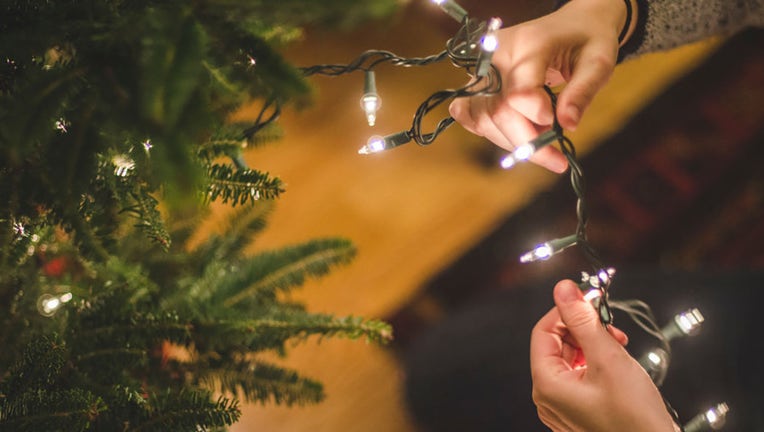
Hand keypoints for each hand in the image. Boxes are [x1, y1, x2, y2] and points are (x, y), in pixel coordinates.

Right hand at [449, 0, 628, 172]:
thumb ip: (583, 91)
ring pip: (483, 119)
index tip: (562, 127)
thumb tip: (567, 125)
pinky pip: (472, 115)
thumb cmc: (586, 40)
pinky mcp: (476, 81)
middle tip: (556, 158)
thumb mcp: (599, 60)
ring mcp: (482, 68)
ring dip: (512, 141)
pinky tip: (515, 135)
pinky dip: (492, 132)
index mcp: (528, 44)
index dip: (538, 117)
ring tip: (542, 139)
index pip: (520, 92)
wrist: (570, 23)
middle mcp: (496, 55)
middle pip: (498, 111)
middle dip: (527, 143)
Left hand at [529, 280, 676, 431]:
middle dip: (583, 328)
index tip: (589, 297)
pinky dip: (596, 362)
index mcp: (546, 383)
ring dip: (593, 344)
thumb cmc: (635, 418)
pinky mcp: (578, 410)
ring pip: (570, 358)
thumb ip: (583, 320)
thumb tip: (564, 289)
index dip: (566, 310)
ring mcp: (562, 405)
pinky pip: (579, 375)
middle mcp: (548, 396)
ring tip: (618, 345)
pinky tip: (617, 362)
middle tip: (611, 325)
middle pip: (557, 344)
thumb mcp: (608, 359)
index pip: (543, 331)